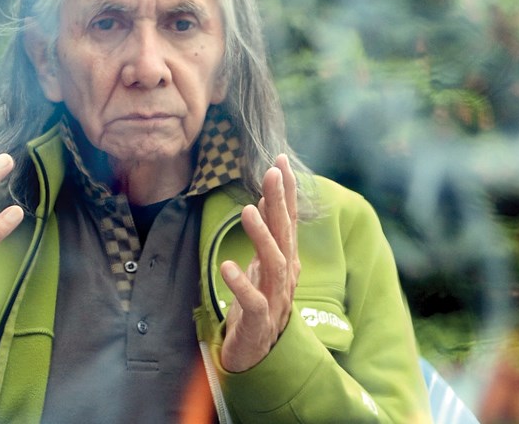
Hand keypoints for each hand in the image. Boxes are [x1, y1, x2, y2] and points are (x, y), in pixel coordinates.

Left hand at [220, 154, 299, 371]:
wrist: (256, 356)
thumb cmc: (257, 306)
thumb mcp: (262, 267)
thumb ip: (266, 237)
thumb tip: (264, 201)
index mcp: (286, 262)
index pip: (290, 221)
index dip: (288, 192)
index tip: (281, 161)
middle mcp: (286, 278)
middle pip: (286, 235)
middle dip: (281, 203)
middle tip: (272, 172)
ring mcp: (275, 300)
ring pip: (275, 264)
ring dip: (263, 236)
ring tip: (249, 210)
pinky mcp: (259, 323)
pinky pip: (253, 302)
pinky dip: (242, 284)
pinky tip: (228, 267)